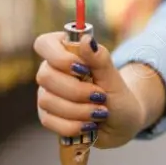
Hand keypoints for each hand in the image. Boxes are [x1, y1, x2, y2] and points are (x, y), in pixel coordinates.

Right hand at [33, 32, 144, 146]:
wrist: (121, 123)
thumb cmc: (118, 95)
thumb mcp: (113, 78)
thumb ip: (100, 59)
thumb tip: (86, 39)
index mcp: (65, 54)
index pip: (44, 44)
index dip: (60, 57)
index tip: (83, 68)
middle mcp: (51, 72)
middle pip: (45, 76)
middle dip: (76, 90)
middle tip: (100, 96)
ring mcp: (47, 95)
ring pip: (47, 100)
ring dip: (79, 110)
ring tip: (100, 112)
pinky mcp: (47, 116)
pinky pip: (49, 121)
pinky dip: (73, 125)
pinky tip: (89, 125)